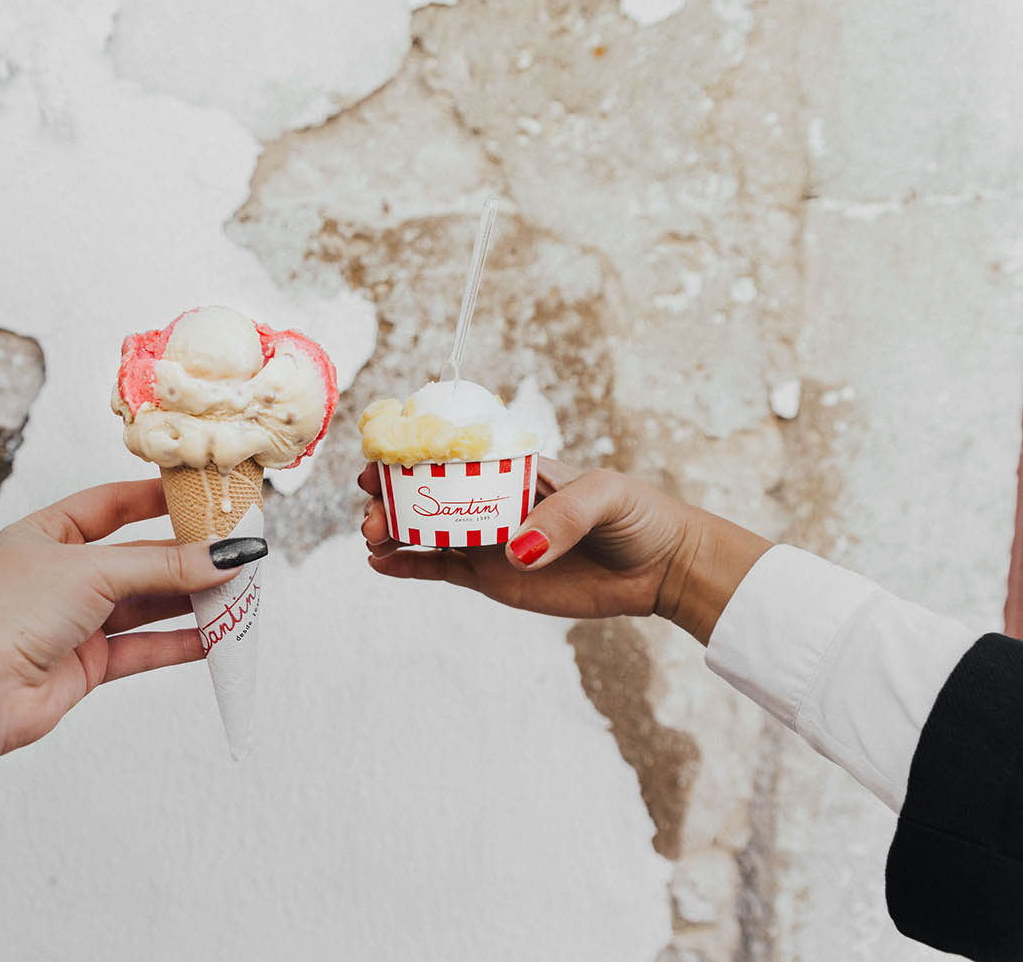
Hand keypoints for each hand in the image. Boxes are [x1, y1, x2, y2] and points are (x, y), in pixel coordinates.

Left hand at [0, 479, 264, 757]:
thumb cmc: (2, 613)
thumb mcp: (90, 572)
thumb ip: (162, 566)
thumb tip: (223, 556)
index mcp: (47, 534)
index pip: (111, 505)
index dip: (156, 498)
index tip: (204, 494)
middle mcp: (62, 575)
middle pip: (138, 559)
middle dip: (188, 556)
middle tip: (238, 548)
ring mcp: (75, 622)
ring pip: (147, 606)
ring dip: (191, 600)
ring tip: (239, 591)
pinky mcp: (86, 666)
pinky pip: (144, 648)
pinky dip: (180, 643)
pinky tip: (216, 636)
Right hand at [358, 458, 770, 643]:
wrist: (660, 568)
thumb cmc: (637, 516)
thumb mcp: (606, 497)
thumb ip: (561, 517)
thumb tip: (514, 550)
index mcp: (513, 468)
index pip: (451, 455)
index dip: (410, 457)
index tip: (380, 462)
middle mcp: (492, 500)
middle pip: (426, 494)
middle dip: (390, 499)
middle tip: (373, 514)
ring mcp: (489, 539)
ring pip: (425, 532)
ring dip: (392, 532)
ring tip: (371, 539)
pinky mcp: (493, 578)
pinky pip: (439, 569)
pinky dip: (408, 567)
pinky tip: (380, 565)